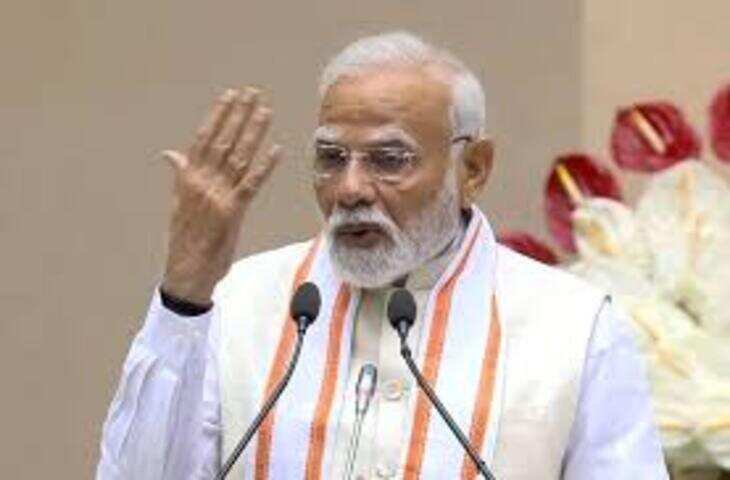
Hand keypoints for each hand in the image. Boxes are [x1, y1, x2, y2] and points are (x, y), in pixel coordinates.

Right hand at [160, 87, 282, 303]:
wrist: (186, 272)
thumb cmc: (184, 239)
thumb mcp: (178, 204)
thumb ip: (179, 176)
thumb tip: (170, 154)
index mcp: (187, 179)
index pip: (203, 138)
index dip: (218, 115)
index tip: (230, 95)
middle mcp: (201, 183)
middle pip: (222, 142)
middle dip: (238, 115)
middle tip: (252, 93)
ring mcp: (217, 197)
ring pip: (238, 158)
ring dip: (253, 133)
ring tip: (265, 111)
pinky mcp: (232, 213)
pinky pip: (251, 185)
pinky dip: (264, 167)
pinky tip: (277, 149)